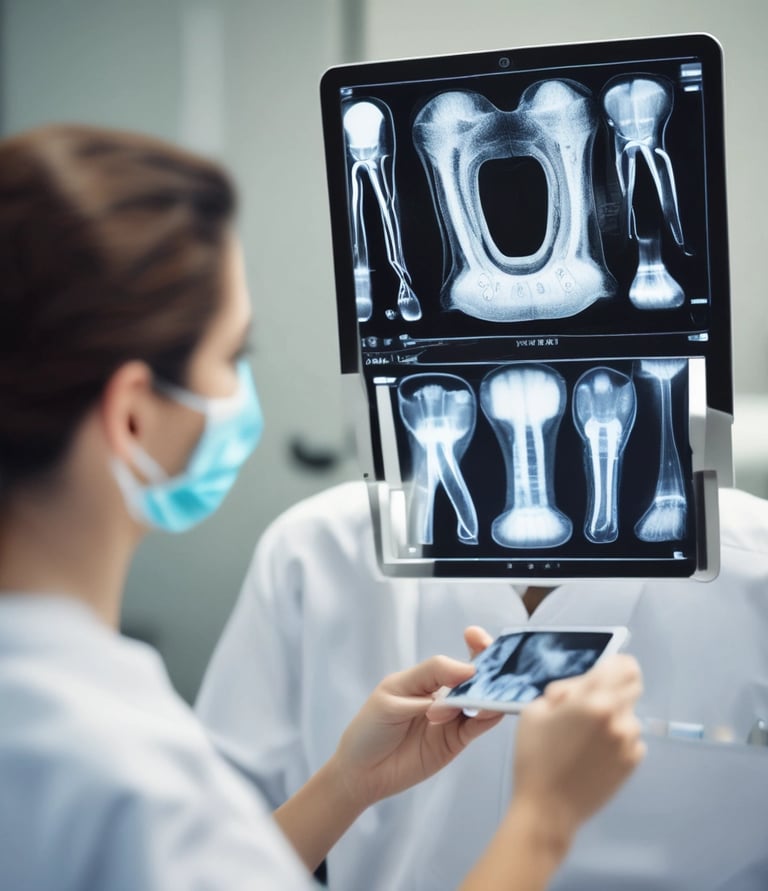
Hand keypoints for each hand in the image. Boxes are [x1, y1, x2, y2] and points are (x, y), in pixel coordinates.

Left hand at [331, 654, 502, 809]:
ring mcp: (452, 720)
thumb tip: (468, 668)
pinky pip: (477, 726)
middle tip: (496, 664)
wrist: (361, 772)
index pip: (456, 659)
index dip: (473, 647)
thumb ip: (431, 677)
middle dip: (490, 667)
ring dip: (489, 693)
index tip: (476, 637)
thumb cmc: (371, 727)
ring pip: (481, 701)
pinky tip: (488, 710)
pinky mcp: (456, 742)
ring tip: (487, 692)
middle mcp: (445, 696)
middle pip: (476, 677)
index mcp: (428, 679)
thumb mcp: (394, 691)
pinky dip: (487, 716)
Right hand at [512, 653, 644, 839]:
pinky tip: (593, 754)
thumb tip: (580, 687)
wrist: (547, 809)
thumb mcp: (535, 711)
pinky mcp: (632, 763)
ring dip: (612, 717)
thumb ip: (562, 691)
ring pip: (629, 715)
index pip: (623, 665)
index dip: (614, 664)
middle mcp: (617, 718)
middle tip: (592, 702)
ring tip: (585, 736)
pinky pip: (631, 740)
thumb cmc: (535, 758)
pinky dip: (616, 740)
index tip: (606, 670)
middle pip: (634, 685)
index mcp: (593, 700)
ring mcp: (628, 742)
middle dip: (615, 687)